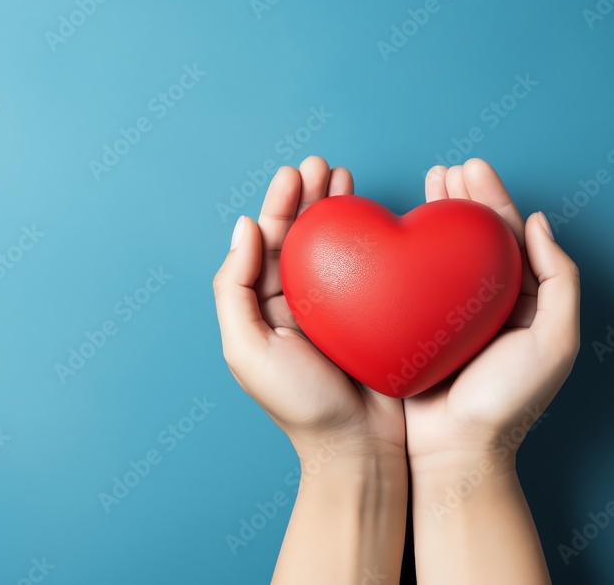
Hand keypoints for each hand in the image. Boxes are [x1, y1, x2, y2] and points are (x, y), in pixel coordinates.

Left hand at [213, 156, 404, 460]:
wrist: (359, 449)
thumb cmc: (301, 405)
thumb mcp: (247, 349)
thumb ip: (235, 289)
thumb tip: (244, 228)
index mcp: (264, 308)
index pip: (267, 244)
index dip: (279, 205)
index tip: (294, 174)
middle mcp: (296, 304)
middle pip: (300, 237)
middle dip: (308, 198)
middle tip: (323, 165)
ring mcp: (336, 309)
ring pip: (333, 247)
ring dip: (336, 210)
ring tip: (344, 177)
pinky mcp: (372, 315)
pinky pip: (368, 269)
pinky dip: (370, 240)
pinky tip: (377, 217)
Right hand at [404, 158, 581, 469]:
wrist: (454, 450)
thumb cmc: (507, 402)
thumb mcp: (555, 341)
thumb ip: (558, 281)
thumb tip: (539, 223)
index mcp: (518, 301)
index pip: (506, 237)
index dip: (491, 198)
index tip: (471, 166)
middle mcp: (481, 303)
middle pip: (472, 238)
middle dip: (461, 199)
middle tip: (445, 170)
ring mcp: (443, 314)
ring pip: (439, 253)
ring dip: (434, 216)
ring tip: (425, 185)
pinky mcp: (411, 327)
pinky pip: (407, 281)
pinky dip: (403, 252)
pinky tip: (392, 231)